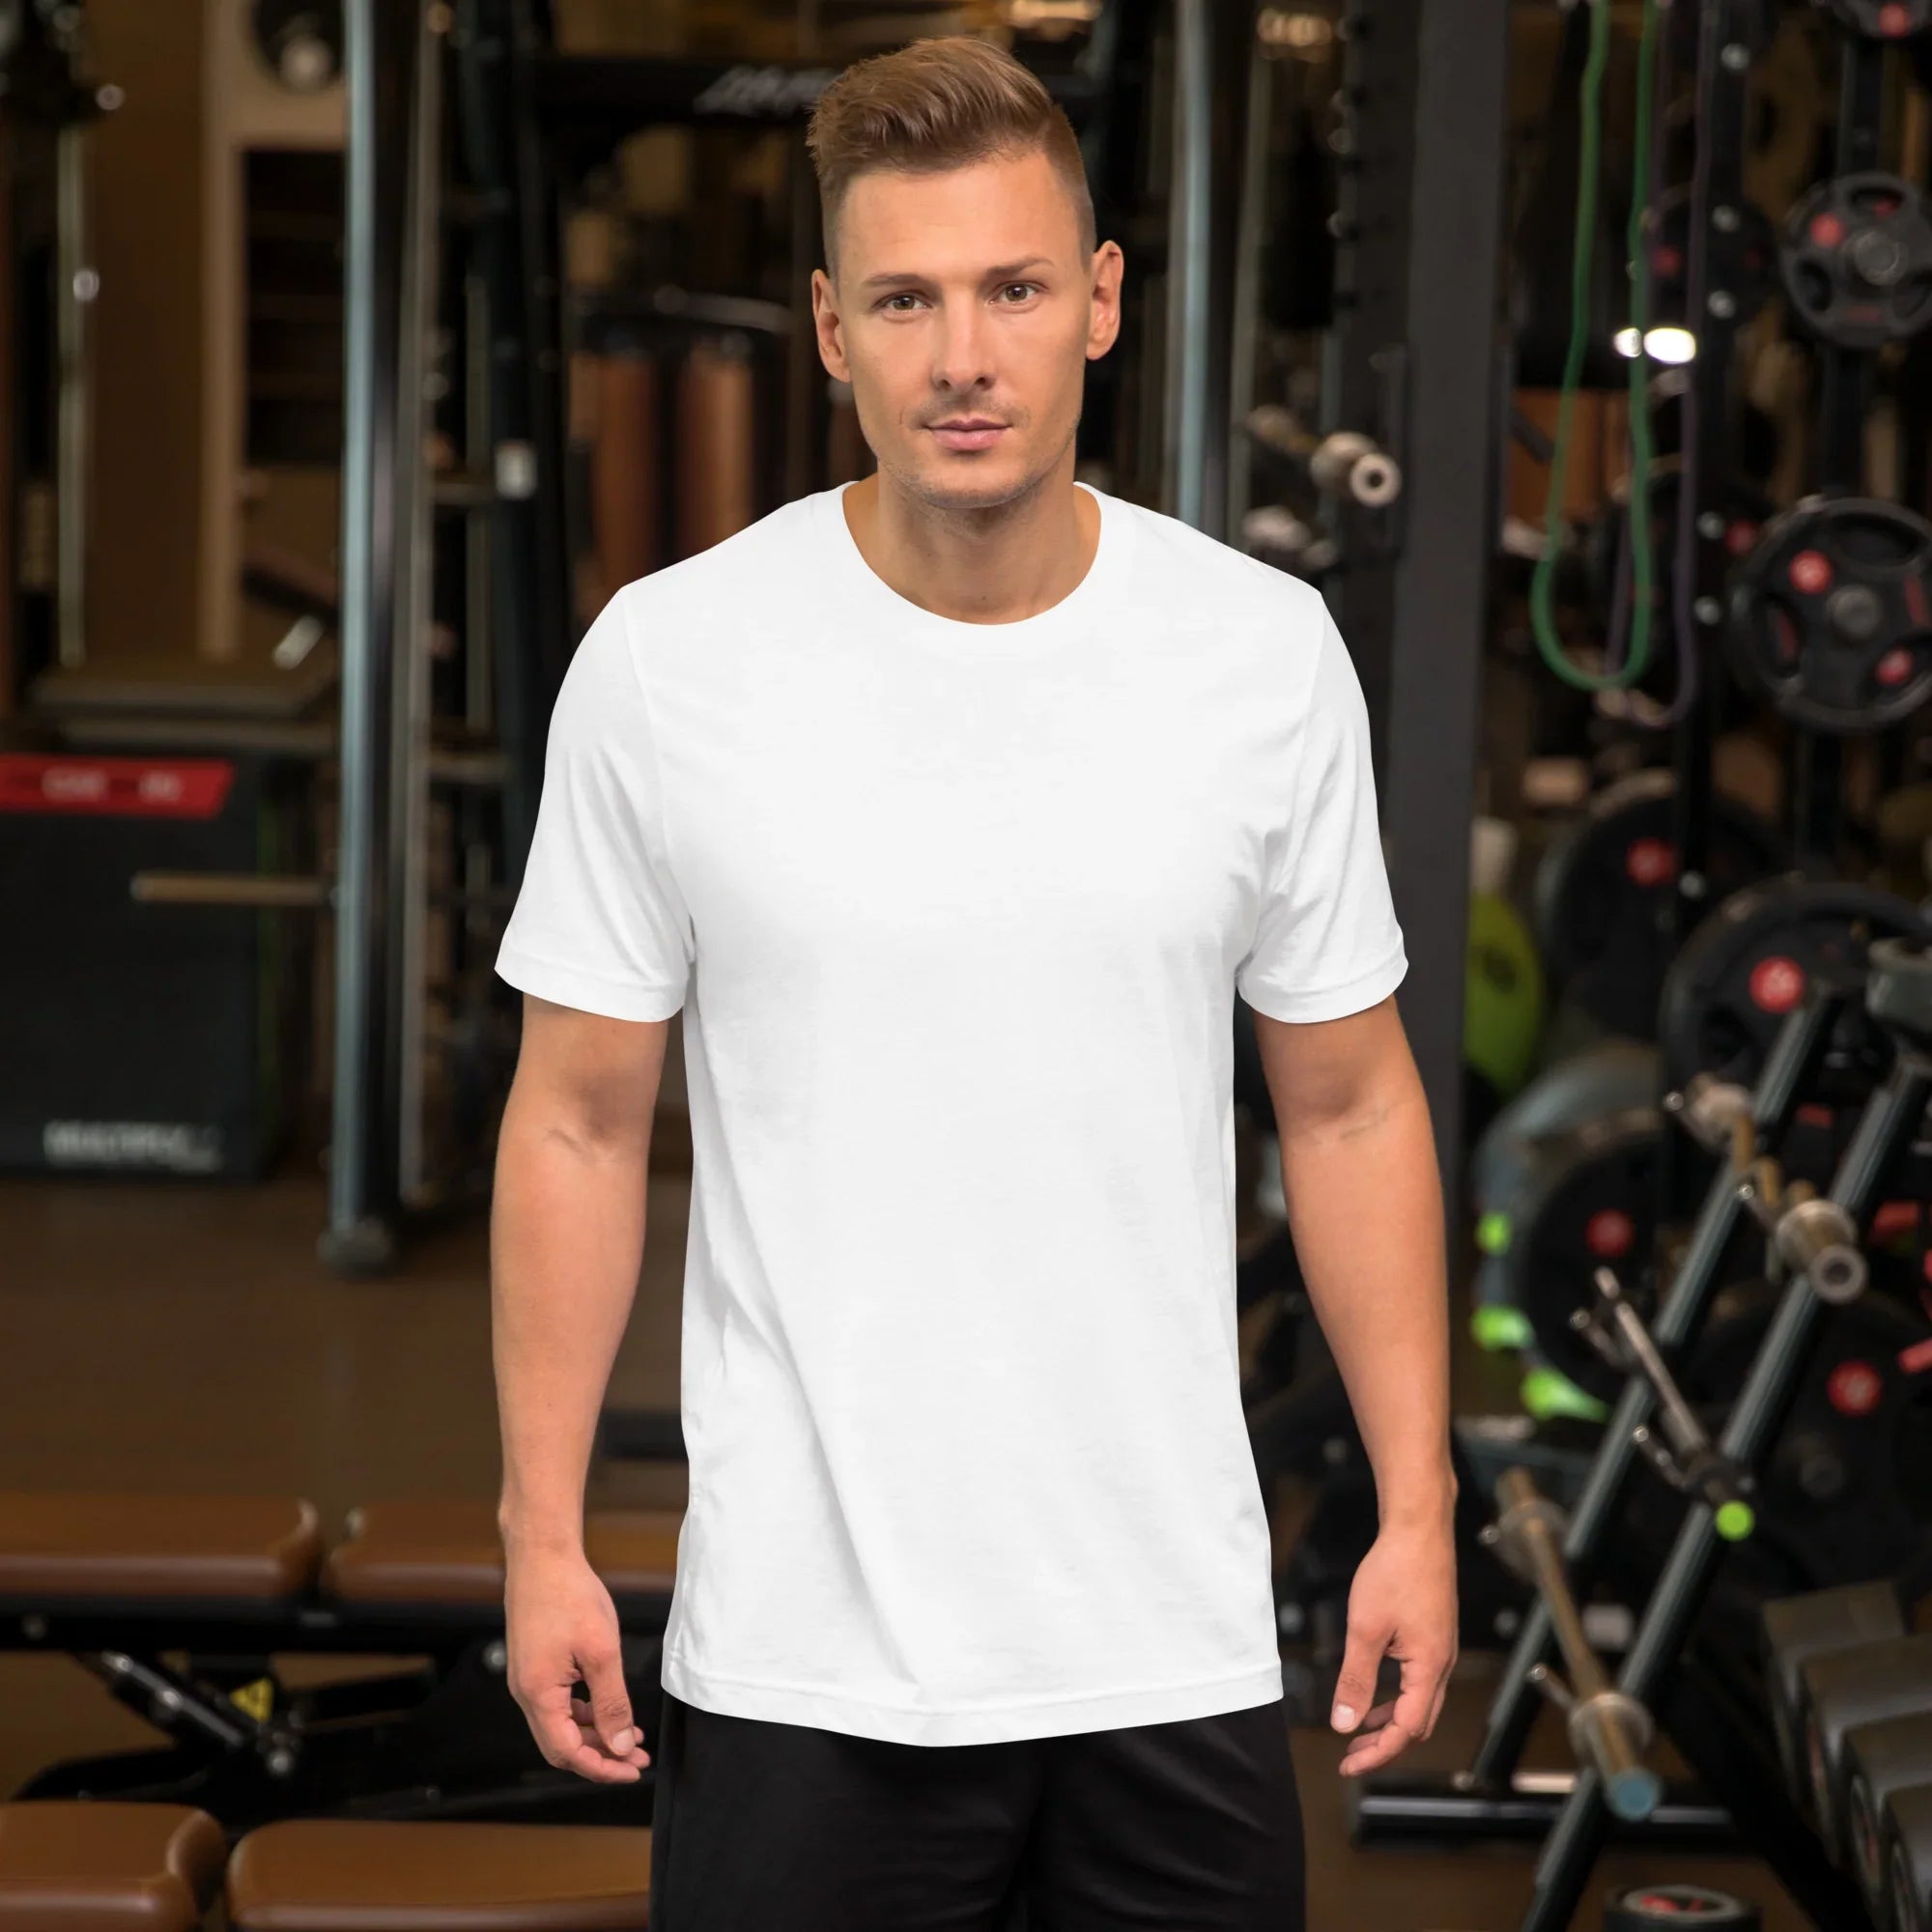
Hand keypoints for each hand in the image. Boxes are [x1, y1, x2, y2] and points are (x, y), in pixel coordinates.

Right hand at [504, 1541, 650, 1782]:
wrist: (543, 1556)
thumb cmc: (570, 1595)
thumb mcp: (601, 1652)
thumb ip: (612, 1703)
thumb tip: (619, 1745)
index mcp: (538, 1694)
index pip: (567, 1752)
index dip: (600, 1767)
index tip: (631, 1770)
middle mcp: (526, 1693)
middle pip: (562, 1745)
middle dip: (600, 1755)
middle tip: (636, 1756)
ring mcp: (528, 1679)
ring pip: (561, 1724)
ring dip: (595, 1733)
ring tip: (630, 1734)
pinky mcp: (534, 1665)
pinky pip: (558, 1703)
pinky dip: (584, 1712)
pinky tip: (608, 1708)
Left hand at [1331, 1516, 1457, 1776]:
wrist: (1419, 1530)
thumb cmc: (1396, 1571)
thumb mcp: (1366, 1629)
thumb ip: (1356, 1679)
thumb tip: (1344, 1723)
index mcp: (1429, 1668)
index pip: (1406, 1730)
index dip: (1377, 1752)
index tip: (1349, 1764)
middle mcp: (1441, 1664)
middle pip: (1418, 1723)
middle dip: (1385, 1744)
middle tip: (1351, 1754)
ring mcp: (1440, 1649)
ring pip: (1419, 1703)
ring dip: (1390, 1721)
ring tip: (1359, 1729)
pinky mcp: (1434, 1635)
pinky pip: (1418, 1681)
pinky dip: (1396, 1696)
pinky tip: (1374, 1690)